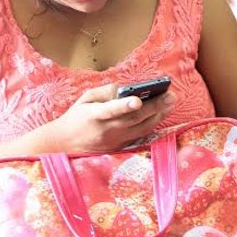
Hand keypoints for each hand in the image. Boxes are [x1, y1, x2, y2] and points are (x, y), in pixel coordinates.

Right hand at [45, 83, 176, 152]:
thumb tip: (125, 89)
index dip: (124, 106)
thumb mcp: (85, 99)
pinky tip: (163, 114)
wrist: (65, 144)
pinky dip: (152, 124)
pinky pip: (140, 135)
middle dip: (154, 107)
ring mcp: (114, 141)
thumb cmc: (76, 117)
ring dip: (159, 115)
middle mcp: (106, 130)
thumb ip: (105, 92)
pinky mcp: (120, 147)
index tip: (137, 100)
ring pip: (140, 128)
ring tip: (171, 102)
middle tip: (171, 96)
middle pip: (133, 119)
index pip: (110, 111)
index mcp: (93, 116)